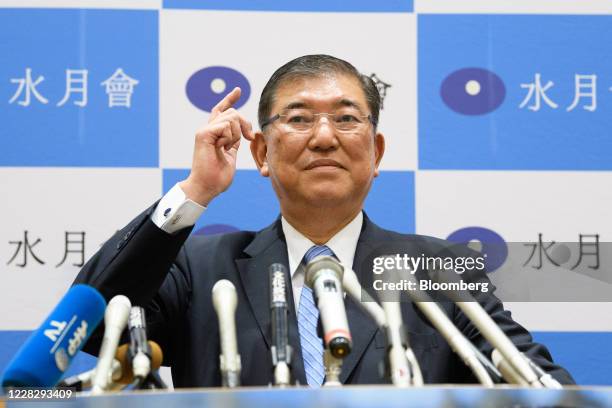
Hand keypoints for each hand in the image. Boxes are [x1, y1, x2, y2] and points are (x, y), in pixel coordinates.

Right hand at [179, 87, 253, 205]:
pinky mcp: (203, 134)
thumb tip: (241, 134)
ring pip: (232, 117)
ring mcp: (205, 130)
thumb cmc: (217, 177)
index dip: (230, 99)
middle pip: (233, 112)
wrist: (206, 187)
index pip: (221, 110)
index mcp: (214, 133)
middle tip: (247, 138)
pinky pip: (226, 126)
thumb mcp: (230, 155)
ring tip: (228, 147)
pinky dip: (229, 138)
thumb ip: (233, 142)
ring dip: (236, 134)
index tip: (238, 90)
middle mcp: (208, 129)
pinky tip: (221, 148)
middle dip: (245, 124)